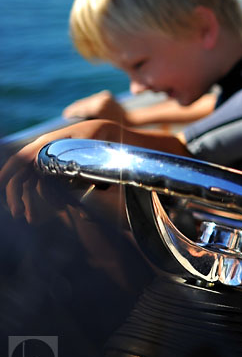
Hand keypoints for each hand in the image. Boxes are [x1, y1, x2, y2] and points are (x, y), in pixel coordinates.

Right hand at [1, 120, 126, 223]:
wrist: (115, 136)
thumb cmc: (102, 136)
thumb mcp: (88, 141)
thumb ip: (68, 155)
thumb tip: (48, 169)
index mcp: (47, 143)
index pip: (20, 159)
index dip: (7, 172)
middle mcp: (44, 153)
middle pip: (21, 175)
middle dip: (16, 195)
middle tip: (18, 215)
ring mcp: (50, 162)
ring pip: (32, 185)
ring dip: (30, 202)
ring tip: (32, 220)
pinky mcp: (59, 171)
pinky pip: (47, 187)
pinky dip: (50, 199)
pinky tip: (61, 209)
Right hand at [63, 90, 126, 123]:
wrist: (129, 121)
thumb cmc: (113, 129)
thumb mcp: (97, 128)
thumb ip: (85, 124)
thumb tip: (71, 120)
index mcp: (97, 107)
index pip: (78, 109)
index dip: (70, 113)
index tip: (65, 117)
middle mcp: (100, 99)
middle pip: (81, 104)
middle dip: (74, 109)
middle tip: (67, 115)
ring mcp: (103, 95)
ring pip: (86, 101)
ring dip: (81, 106)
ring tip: (74, 112)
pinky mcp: (106, 94)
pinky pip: (93, 99)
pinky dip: (89, 103)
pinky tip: (86, 108)